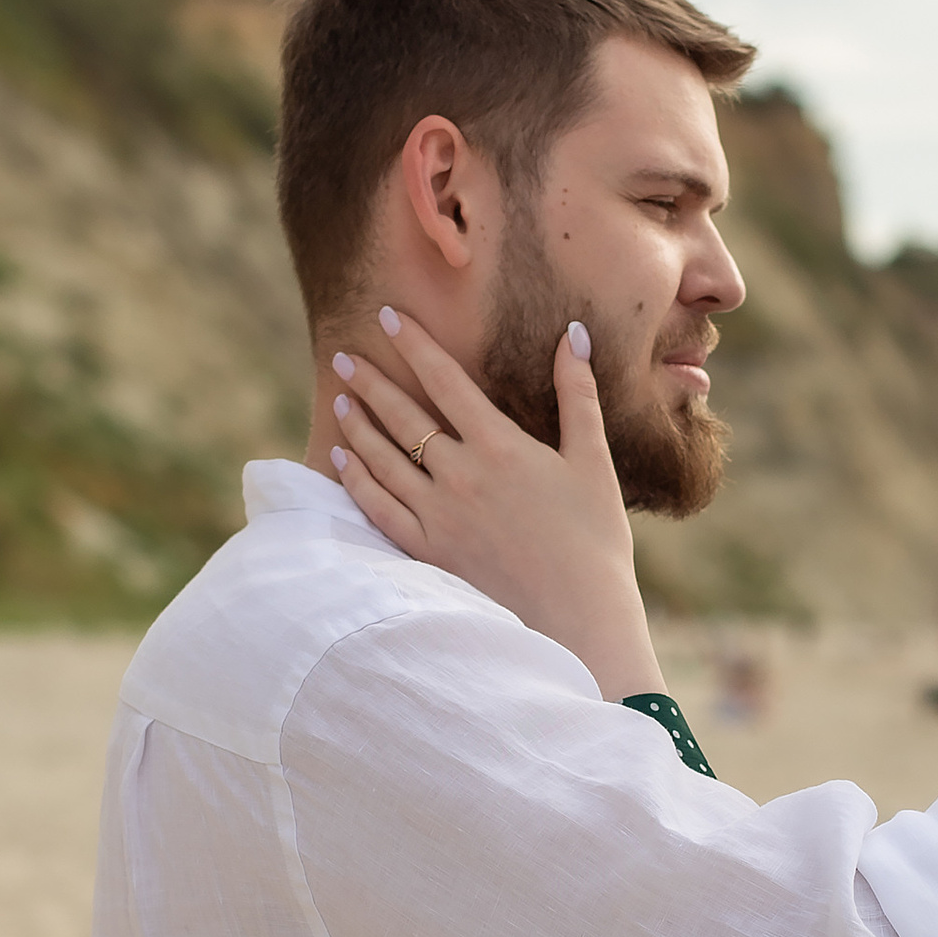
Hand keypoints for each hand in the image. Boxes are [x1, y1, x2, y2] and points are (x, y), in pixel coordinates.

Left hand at [328, 312, 665, 702]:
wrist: (581, 619)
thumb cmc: (595, 539)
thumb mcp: (592, 460)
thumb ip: (578, 394)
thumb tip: (572, 334)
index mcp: (501, 446)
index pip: (445, 381)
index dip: (414, 345)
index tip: (388, 317)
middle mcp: (461, 475)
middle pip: (402, 416)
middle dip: (370, 381)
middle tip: (343, 357)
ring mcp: (440, 516)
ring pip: (383, 460)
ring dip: (359, 425)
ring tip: (342, 400)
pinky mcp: (429, 552)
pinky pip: (380, 509)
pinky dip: (358, 480)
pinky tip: (343, 460)